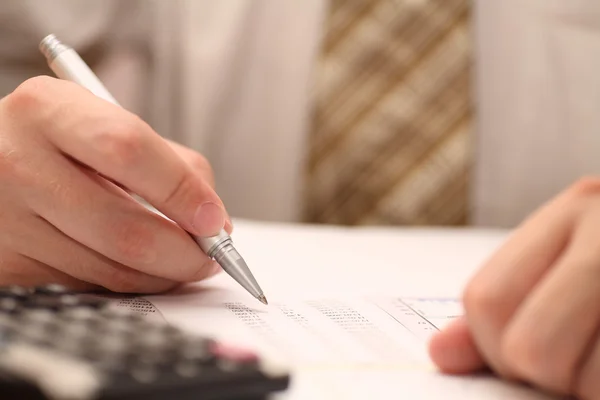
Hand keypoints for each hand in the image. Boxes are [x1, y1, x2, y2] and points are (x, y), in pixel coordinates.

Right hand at [0, 76, 230, 292]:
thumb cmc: (56, 140)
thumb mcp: (103, 123)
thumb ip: (169, 163)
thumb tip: (214, 221)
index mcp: (49, 110)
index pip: (130, 151)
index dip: (182, 191)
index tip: (214, 219)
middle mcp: (17, 162)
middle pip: (125, 230)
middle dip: (185, 254)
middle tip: (211, 255)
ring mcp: (5, 220)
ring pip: (110, 270)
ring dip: (162, 275)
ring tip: (183, 261)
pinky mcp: (5, 263)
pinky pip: (87, 286)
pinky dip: (126, 281)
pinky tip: (137, 265)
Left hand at [429, 177, 599, 398]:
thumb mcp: (572, 265)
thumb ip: (506, 306)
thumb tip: (439, 357)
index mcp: (575, 209)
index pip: (486, 300)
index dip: (494, 349)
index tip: (525, 357)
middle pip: (530, 348)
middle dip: (548, 377)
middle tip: (578, 366)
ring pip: (586, 379)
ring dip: (592, 388)